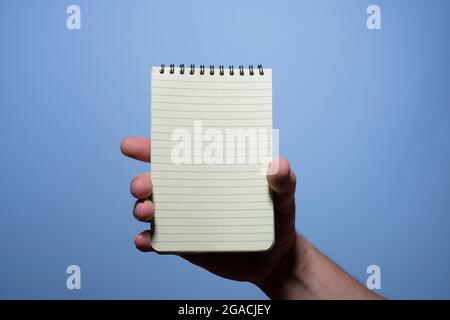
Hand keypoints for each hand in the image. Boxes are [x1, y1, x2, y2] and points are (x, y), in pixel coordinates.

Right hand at [120, 137, 298, 286]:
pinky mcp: (184, 243)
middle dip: (141, 181)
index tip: (131, 146)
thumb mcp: (284, 197)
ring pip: (150, 209)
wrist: (274, 258)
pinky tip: (145, 241)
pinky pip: (158, 241)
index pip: (176, 155)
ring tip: (148, 211)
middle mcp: (190, 192)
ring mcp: (185, 218)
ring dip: (140, 208)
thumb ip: (284, 181)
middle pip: (155, 181)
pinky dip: (146, 241)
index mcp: (209, 173)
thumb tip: (277, 164)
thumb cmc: (277, 218)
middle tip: (145, 186)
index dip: (150, 148)